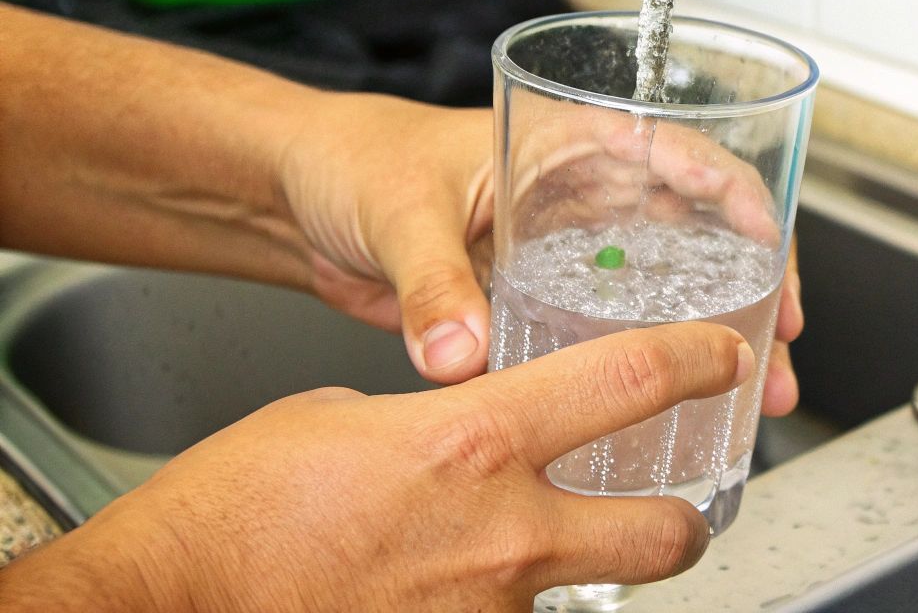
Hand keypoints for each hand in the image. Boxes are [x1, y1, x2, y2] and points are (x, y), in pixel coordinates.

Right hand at [0, 323, 753, 611]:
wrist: (165, 606)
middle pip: (666, 534)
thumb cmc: (231, 511)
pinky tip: (436, 593)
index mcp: (476, 441)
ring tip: (491, 562)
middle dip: (684, 522)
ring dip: (555, 577)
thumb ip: (429, 422)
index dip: (697, 363)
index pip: (630, 382)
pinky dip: (486, 611)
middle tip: (673, 509)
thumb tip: (451, 433)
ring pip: (575, 596)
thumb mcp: (340, 418)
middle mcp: (503, 535)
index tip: (724, 358)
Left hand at [277, 94, 803, 413]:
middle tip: (779, 342)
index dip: (736, 193)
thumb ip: (431, 283)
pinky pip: (612, 334)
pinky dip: (648, 368)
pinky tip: (675, 407)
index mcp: (567, 141)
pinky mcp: (541, 302)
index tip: (769, 241)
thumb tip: (458, 348)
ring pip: (668, 288)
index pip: (679, 151)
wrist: (297, 203)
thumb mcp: (401, 212)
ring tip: (754, 392)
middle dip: (752, 284)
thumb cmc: (352, 160)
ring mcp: (568, 251)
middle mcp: (583, 195)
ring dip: (713, 335)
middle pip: (698, 231)